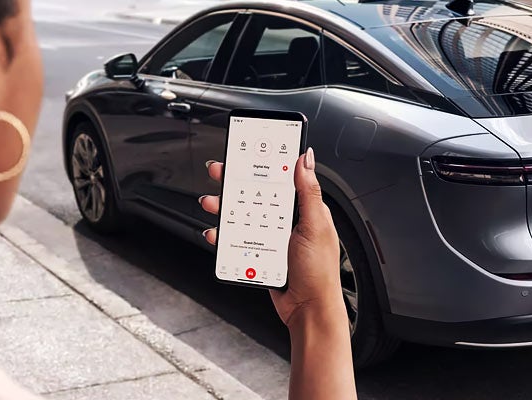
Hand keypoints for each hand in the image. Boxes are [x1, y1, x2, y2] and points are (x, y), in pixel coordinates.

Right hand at [200, 148, 344, 327]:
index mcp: (304, 209)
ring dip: (224, 208)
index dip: (264, 164)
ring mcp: (272, 238)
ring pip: (243, 216)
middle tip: (218, 172)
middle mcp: (287, 221)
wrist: (308, 310)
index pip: (282, 178)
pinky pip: (238, 240)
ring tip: (211, 203)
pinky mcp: (260, 254)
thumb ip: (308, 193)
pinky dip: (224, 236)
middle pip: (256, 194)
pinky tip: (216, 232)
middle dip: (235, 183)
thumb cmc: (320, 272)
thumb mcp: (316, 226)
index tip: (247, 150)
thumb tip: (306, 159)